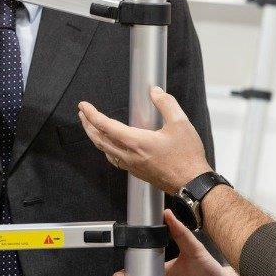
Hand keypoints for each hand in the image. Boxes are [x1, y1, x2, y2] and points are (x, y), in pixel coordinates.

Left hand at [78, 86, 210, 194]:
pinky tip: (109, 145)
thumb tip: (155, 92)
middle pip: (100, 140)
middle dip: (88, 125)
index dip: (92, 115)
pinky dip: (106, 149)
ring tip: (91, 127)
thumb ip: (166, 104)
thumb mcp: (180, 123)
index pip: (106, 126)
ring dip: (95, 137)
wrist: (193, 183)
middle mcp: (130, 155)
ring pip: (105, 150)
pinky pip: (114, 159)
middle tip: (82, 113)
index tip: (84, 106)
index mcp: (137, 142)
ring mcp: (132, 166)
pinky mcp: (137, 172)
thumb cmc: (187, 157)